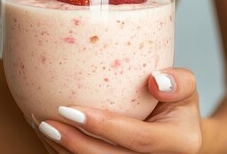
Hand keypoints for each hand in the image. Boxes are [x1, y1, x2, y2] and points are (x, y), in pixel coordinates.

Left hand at [37, 68, 201, 153]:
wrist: (174, 129)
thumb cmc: (173, 101)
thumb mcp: (185, 86)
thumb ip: (178, 81)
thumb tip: (155, 80)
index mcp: (180, 143)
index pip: (138, 139)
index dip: (103, 126)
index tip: (69, 109)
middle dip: (75, 145)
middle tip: (46, 122)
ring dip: (64, 151)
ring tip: (40, 126)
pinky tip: (47, 135)